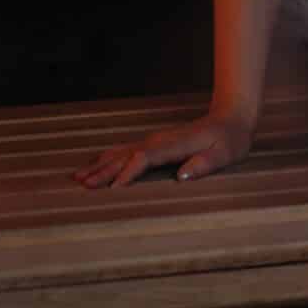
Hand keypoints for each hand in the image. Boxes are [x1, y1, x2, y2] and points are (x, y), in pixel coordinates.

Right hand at [74, 109, 254, 189]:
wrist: (230, 118)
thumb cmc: (229, 140)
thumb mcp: (226, 154)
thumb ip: (205, 164)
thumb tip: (182, 175)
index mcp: (175, 145)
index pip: (146, 157)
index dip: (130, 172)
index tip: (114, 188)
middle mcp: (160, 141)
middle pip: (126, 156)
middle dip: (104, 171)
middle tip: (83, 186)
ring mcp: (154, 140)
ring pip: (121, 152)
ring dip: (100, 165)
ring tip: (78, 178)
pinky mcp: (153, 143)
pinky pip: (124, 150)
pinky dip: (106, 158)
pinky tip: (92, 165)